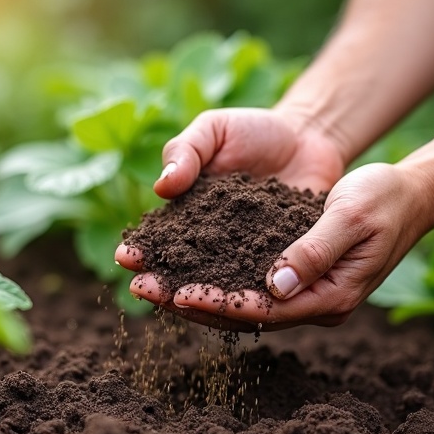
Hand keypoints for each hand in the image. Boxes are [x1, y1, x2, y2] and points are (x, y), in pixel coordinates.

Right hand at [114, 106, 344, 329]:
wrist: (308, 138)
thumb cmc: (253, 131)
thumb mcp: (213, 130)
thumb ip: (186, 152)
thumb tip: (162, 186)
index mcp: (188, 215)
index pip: (160, 238)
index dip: (142, 247)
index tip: (125, 256)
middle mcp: (213, 244)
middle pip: (182, 271)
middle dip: (159, 281)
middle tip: (141, 289)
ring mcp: (246, 257)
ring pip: (220, 285)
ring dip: (198, 298)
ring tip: (179, 303)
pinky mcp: (281, 262)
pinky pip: (264, 280)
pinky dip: (251, 293)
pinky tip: (240, 303)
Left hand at [117, 163, 433, 330]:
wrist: (408, 190)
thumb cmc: (385, 198)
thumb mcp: (352, 217)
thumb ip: (314, 250)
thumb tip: (274, 285)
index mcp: (330, 296)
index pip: (264, 310)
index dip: (219, 304)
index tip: (178, 294)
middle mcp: (311, 300)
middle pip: (240, 311)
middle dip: (190, 303)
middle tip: (142, 290)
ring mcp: (300, 287)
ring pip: (236, 297)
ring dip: (191, 289)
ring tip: (146, 281)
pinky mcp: (291, 268)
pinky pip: (243, 277)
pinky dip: (209, 271)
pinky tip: (176, 262)